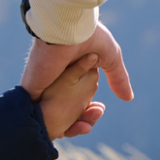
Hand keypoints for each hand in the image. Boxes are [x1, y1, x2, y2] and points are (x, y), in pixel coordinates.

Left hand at [21, 22, 132, 137]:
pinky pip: (35, 111)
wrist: (71, 27)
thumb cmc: (91, 37)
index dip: (85, 110)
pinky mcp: (32, 86)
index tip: (97, 112)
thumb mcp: (110, 59)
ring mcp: (42, 83)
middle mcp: (55, 78)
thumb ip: (118, 78)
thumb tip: (128, 98)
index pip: (76, 97)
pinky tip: (55, 133)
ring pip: (48, 113)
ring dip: (62, 125)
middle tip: (87, 125)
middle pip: (62, 108)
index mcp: (70, 71)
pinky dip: (43, 124)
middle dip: (75, 123)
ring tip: (74, 130)